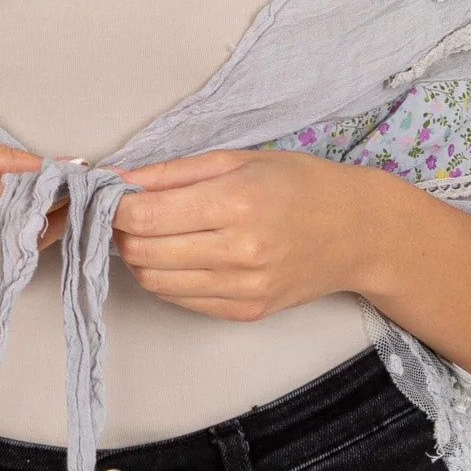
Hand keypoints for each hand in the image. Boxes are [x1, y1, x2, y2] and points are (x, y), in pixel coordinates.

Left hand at [108, 147, 376, 320]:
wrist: (358, 232)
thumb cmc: (300, 185)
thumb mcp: (239, 159)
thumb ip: (173, 172)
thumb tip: (119, 180)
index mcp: (237, 202)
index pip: (145, 216)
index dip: (115, 207)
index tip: (111, 196)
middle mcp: (239, 251)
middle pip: (142, 251)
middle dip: (121, 232)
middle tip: (126, 214)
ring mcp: (243, 287)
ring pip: (155, 281)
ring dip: (139, 257)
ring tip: (151, 234)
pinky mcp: (246, 311)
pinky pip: (180, 300)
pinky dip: (166, 277)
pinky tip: (178, 255)